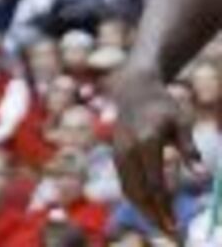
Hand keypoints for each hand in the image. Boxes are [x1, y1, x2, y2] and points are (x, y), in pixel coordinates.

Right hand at [110, 63, 202, 234]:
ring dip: (145, 211)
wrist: (133, 88)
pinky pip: (126, 184)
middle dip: (154, 217)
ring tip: (164, 225)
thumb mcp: (181, 122)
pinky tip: (152, 207)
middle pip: (139, 193)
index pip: (155, 185)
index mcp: (146, 143)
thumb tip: (203, 176)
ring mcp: (119, 153)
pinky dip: (138, 200)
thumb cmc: (163, 106)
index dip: (165, 209)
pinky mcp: (116, 155)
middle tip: (172, 234)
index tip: (176, 226)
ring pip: (129, 191)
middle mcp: (128, 150)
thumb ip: (189, 149)